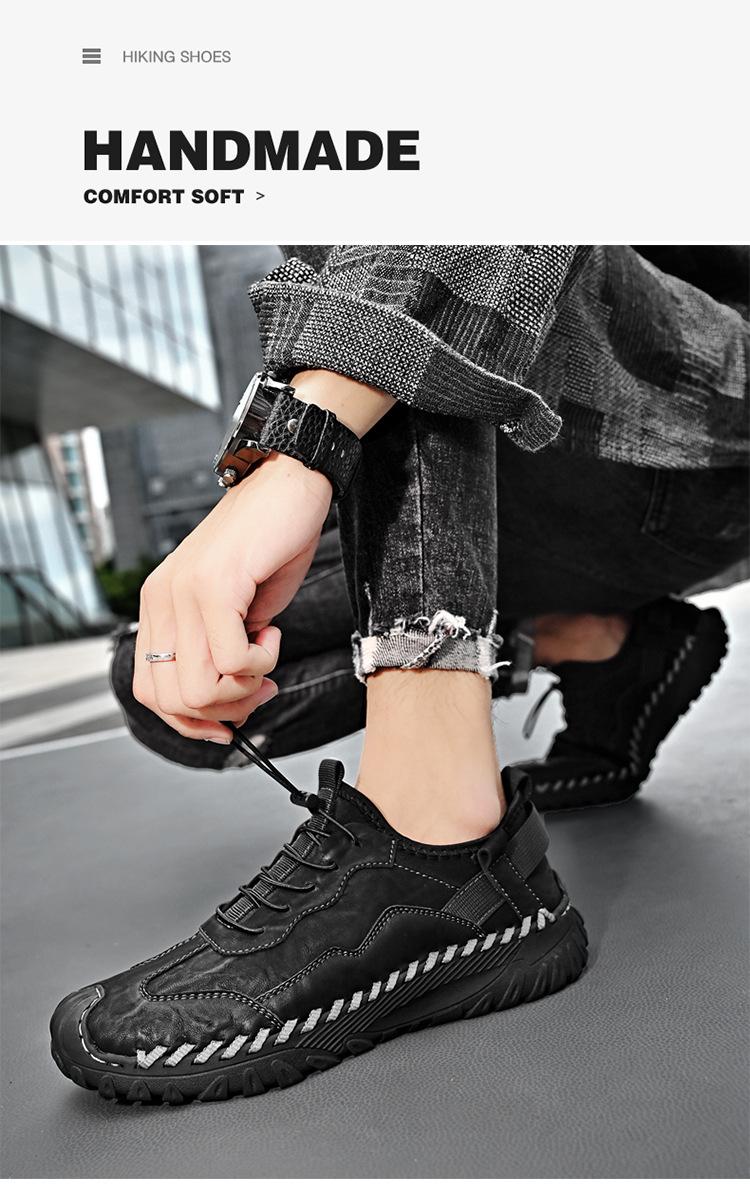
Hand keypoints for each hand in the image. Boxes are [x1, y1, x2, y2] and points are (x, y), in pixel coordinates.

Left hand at [133, 453, 331, 742]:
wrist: (289, 484)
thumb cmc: (269, 541)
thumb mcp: (239, 609)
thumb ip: (223, 651)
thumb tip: (231, 703)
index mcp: (159, 606)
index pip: (151, 691)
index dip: (191, 720)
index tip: (230, 720)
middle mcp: (161, 600)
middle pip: (173, 701)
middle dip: (225, 710)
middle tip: (259, 686)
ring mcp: (183, 593)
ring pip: (199, 689)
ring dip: (244, 688)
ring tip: (266, 654)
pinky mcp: (214, 586)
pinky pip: (233, 661)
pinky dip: (263, 661)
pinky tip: (271, 631)